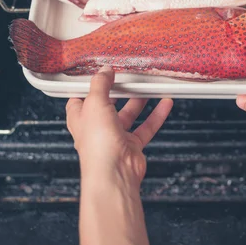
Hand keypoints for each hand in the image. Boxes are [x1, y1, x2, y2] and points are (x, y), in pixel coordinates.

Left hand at [66, 67, 172, 186]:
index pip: (81, 97)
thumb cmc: (97, 144)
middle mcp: (96, 128)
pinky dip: (156, 115)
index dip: (90, 85)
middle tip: (129, 77)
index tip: (102, 72)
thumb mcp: (94, 103)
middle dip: (118, 91)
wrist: (114, 173)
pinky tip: (165, 103)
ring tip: (148, 86)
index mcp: (80, 117)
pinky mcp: (132, 146)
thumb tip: (104, 70)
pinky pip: (146, 127)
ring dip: (139, 101)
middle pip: (108, 104)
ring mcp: (115, 137)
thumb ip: (100, 84)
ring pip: (129, 114)